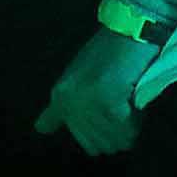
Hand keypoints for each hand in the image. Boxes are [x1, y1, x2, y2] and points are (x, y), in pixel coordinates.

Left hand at [34, 27, 159, 156]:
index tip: (105, 118)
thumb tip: (40, 129)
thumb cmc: (110, 53)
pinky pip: (126, 130)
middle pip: (96, 145)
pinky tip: (135, 104)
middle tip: (121, 108)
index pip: (64, 132)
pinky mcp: (108, 100)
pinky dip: (136, 122)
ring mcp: (87, 101)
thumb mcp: (77, 78)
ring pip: (113, 141)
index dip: (91, 133)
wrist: (131, 31)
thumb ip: (60, 107)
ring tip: (129, 105)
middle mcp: (68, 101)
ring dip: (127, 129)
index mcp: (59, 95)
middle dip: (113, 133)